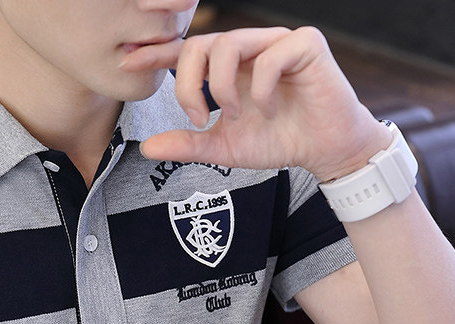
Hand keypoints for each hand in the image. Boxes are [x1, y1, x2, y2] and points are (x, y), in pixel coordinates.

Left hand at [122, 27, 390, 181]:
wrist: (324, 150)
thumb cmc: (278, 141)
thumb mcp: (224, 147)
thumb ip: (189, 144)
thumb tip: (147, 148)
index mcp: (229, 67)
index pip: (189, 52)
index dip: (159, 55)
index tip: (130, 65)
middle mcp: (250, 47)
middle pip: (201, 44)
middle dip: (190, 83)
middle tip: (198, 117)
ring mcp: (277, 42)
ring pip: (229, 43)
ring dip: (223, 87)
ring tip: (236, 115)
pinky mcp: (305, 44)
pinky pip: (269, 56)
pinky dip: (261, 89)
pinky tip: (270, 110)